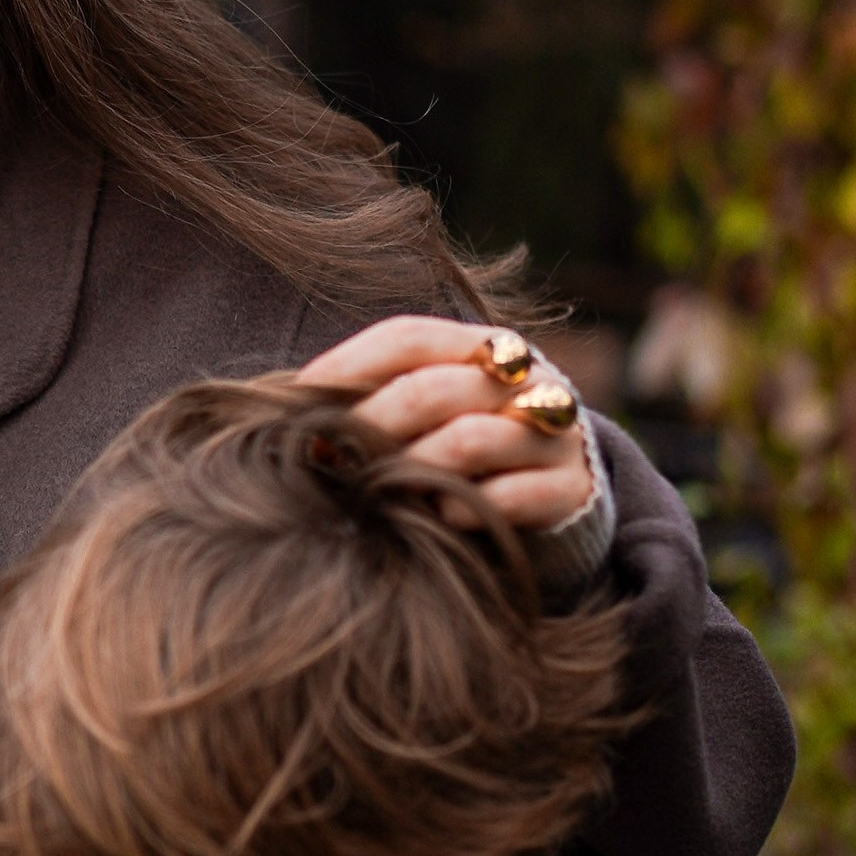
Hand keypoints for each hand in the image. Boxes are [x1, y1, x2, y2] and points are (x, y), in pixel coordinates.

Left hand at [297, 315, 595, 531]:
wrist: (554, 505)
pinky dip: (464, 509)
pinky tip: (441, 518)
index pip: (408, 337)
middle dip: (370, 426)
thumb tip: (283, 410)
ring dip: (411, 468)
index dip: (346, 365)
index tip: (296, 400)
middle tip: (332, 458)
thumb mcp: (427, 417)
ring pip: (469, 439)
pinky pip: (510, 496)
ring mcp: (555, 434)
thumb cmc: (464, 454)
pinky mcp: (572, 490)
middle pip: (434, 387)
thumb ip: (373, 403)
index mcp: (484, 348)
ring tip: (382, 490)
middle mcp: (527, 380)